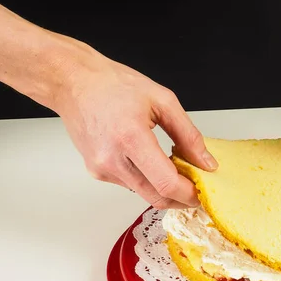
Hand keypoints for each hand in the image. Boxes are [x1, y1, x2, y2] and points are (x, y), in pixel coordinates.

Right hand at [52, 39, 217, 208]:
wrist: (74, 83)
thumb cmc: (114, 86)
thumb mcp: (163, 101)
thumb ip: (189, 135)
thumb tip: (206, 163)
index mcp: (131, 138)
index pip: (165, 183)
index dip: (189, 194)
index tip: (202, 192)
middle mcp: (112, 159)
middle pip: (156, 197)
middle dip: (180, 198)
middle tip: (196, 186)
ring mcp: (102, 168)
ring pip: (144, 193)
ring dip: (164, 188)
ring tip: (175, 167)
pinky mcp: (97, 172)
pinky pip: (130, 184)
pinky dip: (147, 179)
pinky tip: (151, 161)